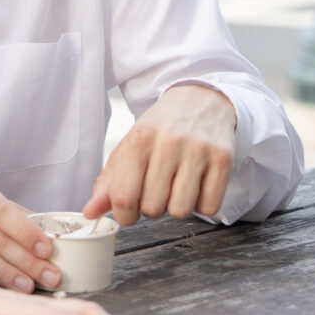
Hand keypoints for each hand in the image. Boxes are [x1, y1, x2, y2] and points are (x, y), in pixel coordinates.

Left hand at [83, 84, 235, 226]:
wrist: (200, 100)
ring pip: (181, 210)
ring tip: (175, 187)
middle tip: (155, 190)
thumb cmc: (160, 129)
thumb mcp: (129, 148)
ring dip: (176, 207)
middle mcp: (169, 142)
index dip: (124, 214)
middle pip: (152, 207)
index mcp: (139, 139)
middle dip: (151, 208)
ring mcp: (199, 150)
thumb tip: (90, 212)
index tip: (128, 212)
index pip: (124, 195)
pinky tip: (196, 185)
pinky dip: (201, 204)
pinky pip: (209, 207)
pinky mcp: (224, 159)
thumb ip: (108, 183)